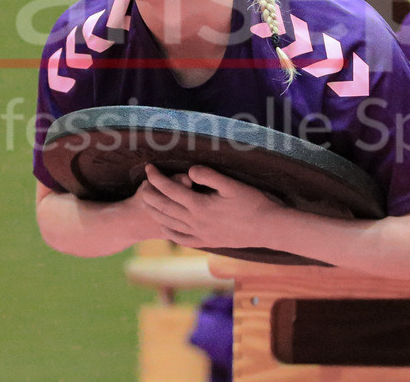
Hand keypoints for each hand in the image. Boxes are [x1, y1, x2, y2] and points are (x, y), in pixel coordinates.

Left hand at [140, 164, 282, 249]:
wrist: (268, 228)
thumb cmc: (253, 202)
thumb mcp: (232, 184)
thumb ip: (209, 176)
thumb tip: (189, 171)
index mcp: (200, 205)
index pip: (170, 189)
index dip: (156, 177)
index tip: (148, 167)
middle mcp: (196, 222)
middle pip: (164, 208)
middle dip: (150, 194)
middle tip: (142, 183)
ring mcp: (200, 235)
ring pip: (169, 224)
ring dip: (155, 212)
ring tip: (147, 202)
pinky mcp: (207, 242)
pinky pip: (181, 239)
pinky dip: (169, 232)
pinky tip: (165, 226)